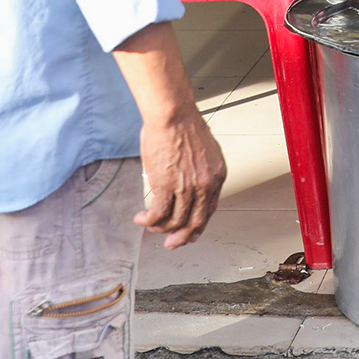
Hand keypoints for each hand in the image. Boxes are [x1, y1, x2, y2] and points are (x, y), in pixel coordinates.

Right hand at [135, 108, 226, 248]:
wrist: (173, 115)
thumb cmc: (184, 125)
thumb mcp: (204, 151)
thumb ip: (201, 170)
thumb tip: (191, 182)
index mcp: (217, 176)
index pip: (210, 209)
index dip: (198, 225)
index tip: (189, 232)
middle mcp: (205, 186)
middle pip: (196, 222)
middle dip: (182, 237)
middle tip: (171, 243)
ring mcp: (187, 188)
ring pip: (175, 221)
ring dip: (160, 228)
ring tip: (149, 224)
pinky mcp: (166, 187)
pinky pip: (157, 215)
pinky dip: (148, 221)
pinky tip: (141, 218)